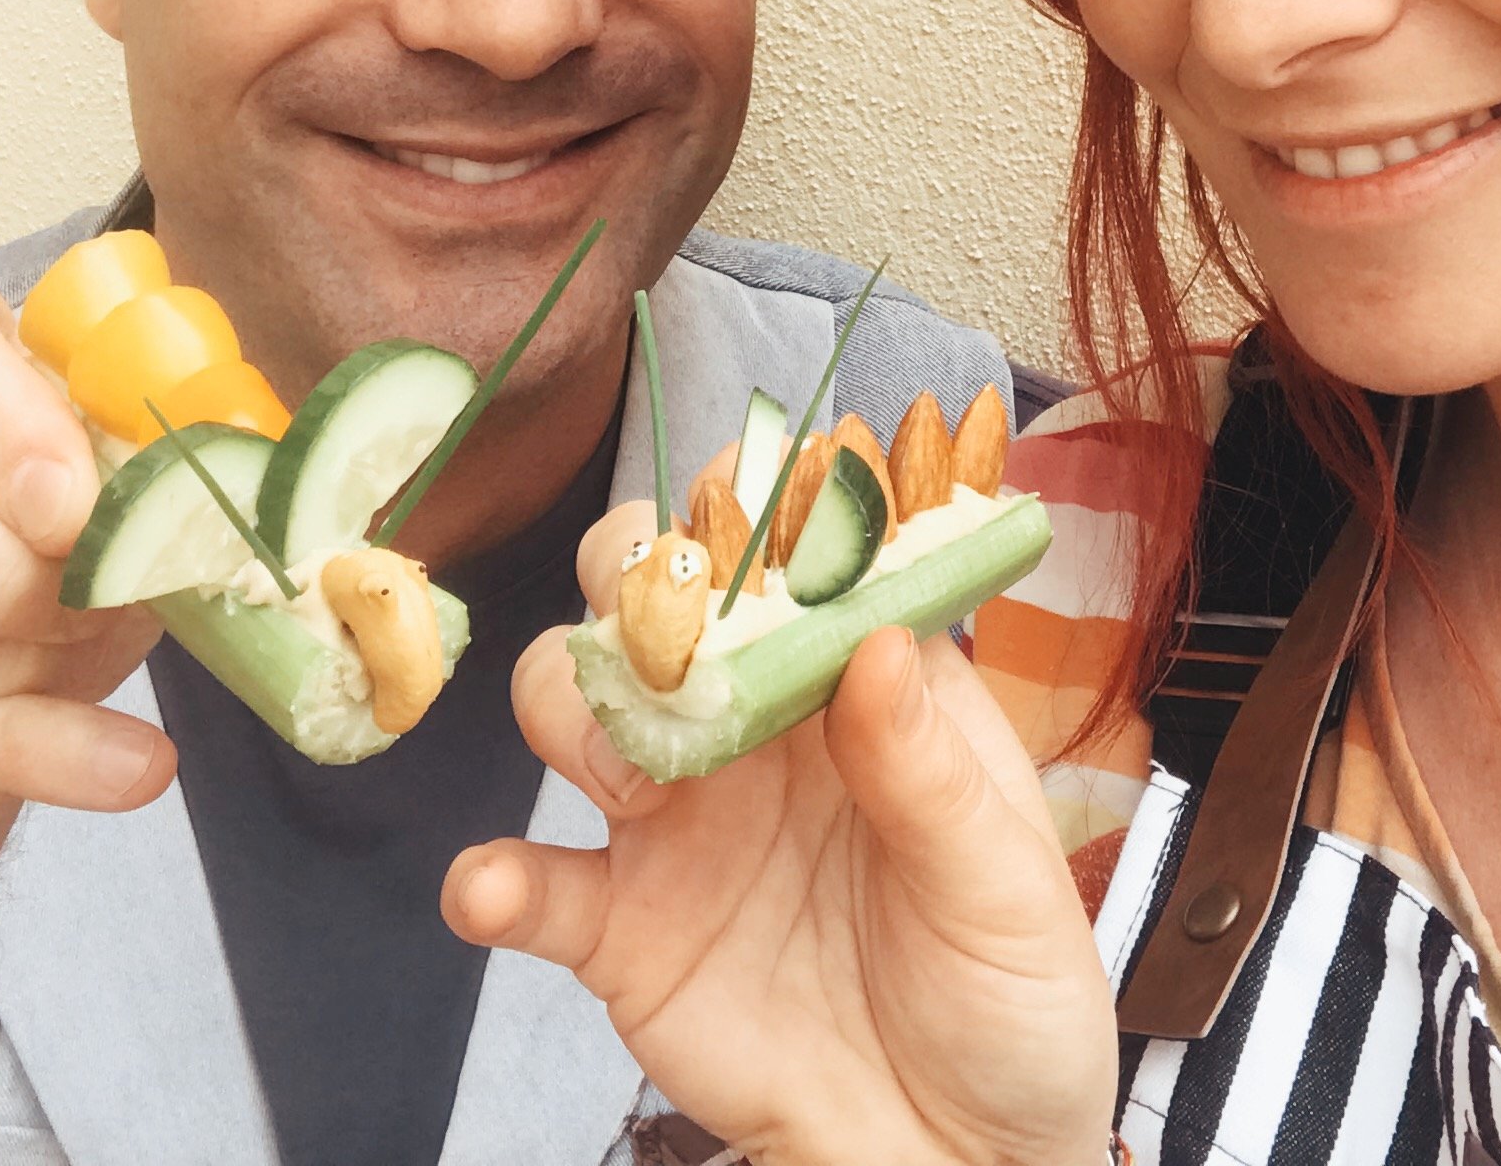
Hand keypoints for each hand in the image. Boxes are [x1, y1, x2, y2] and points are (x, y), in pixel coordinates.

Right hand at [444, 498, 1116, 1165]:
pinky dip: (496, 878)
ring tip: (618, 756)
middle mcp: (755, 730)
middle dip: (635, 578)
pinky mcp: (623, 930)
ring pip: (578, 707)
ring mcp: (677, 823)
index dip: (760, 515)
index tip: (736, 497)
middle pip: (661, 605)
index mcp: (858, 687)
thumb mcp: (1003, 888)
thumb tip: (876, 644)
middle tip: (651, 609)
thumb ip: (932, 774)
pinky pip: (536, 887)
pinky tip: (492, 889)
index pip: (796, 565)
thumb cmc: (1008, 1002)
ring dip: (573, 701)